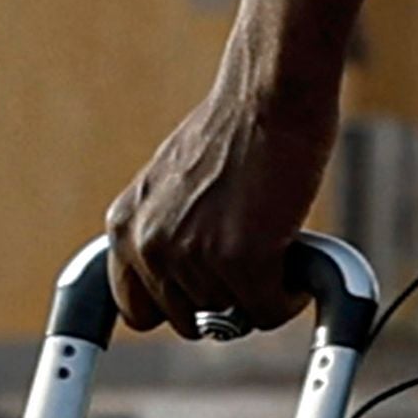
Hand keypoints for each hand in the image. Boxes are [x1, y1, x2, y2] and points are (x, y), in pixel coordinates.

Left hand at [109, 71, 346, 336]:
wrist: (269, 96)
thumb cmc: (235, 131)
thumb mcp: (175, 184)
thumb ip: (170, 233)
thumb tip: (189, 286)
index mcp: (125, 225)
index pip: (134, 309)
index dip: (176, 307)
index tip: (201, 303)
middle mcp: (149, 244)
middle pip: (189, 322)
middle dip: (224, 300)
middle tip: (252, 264)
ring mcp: (191, 255)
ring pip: (233, 317)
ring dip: (260, 290)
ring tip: (273, 240)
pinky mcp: (240, 260)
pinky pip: (268, 312)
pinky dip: (288, 294)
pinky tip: (292, 251)